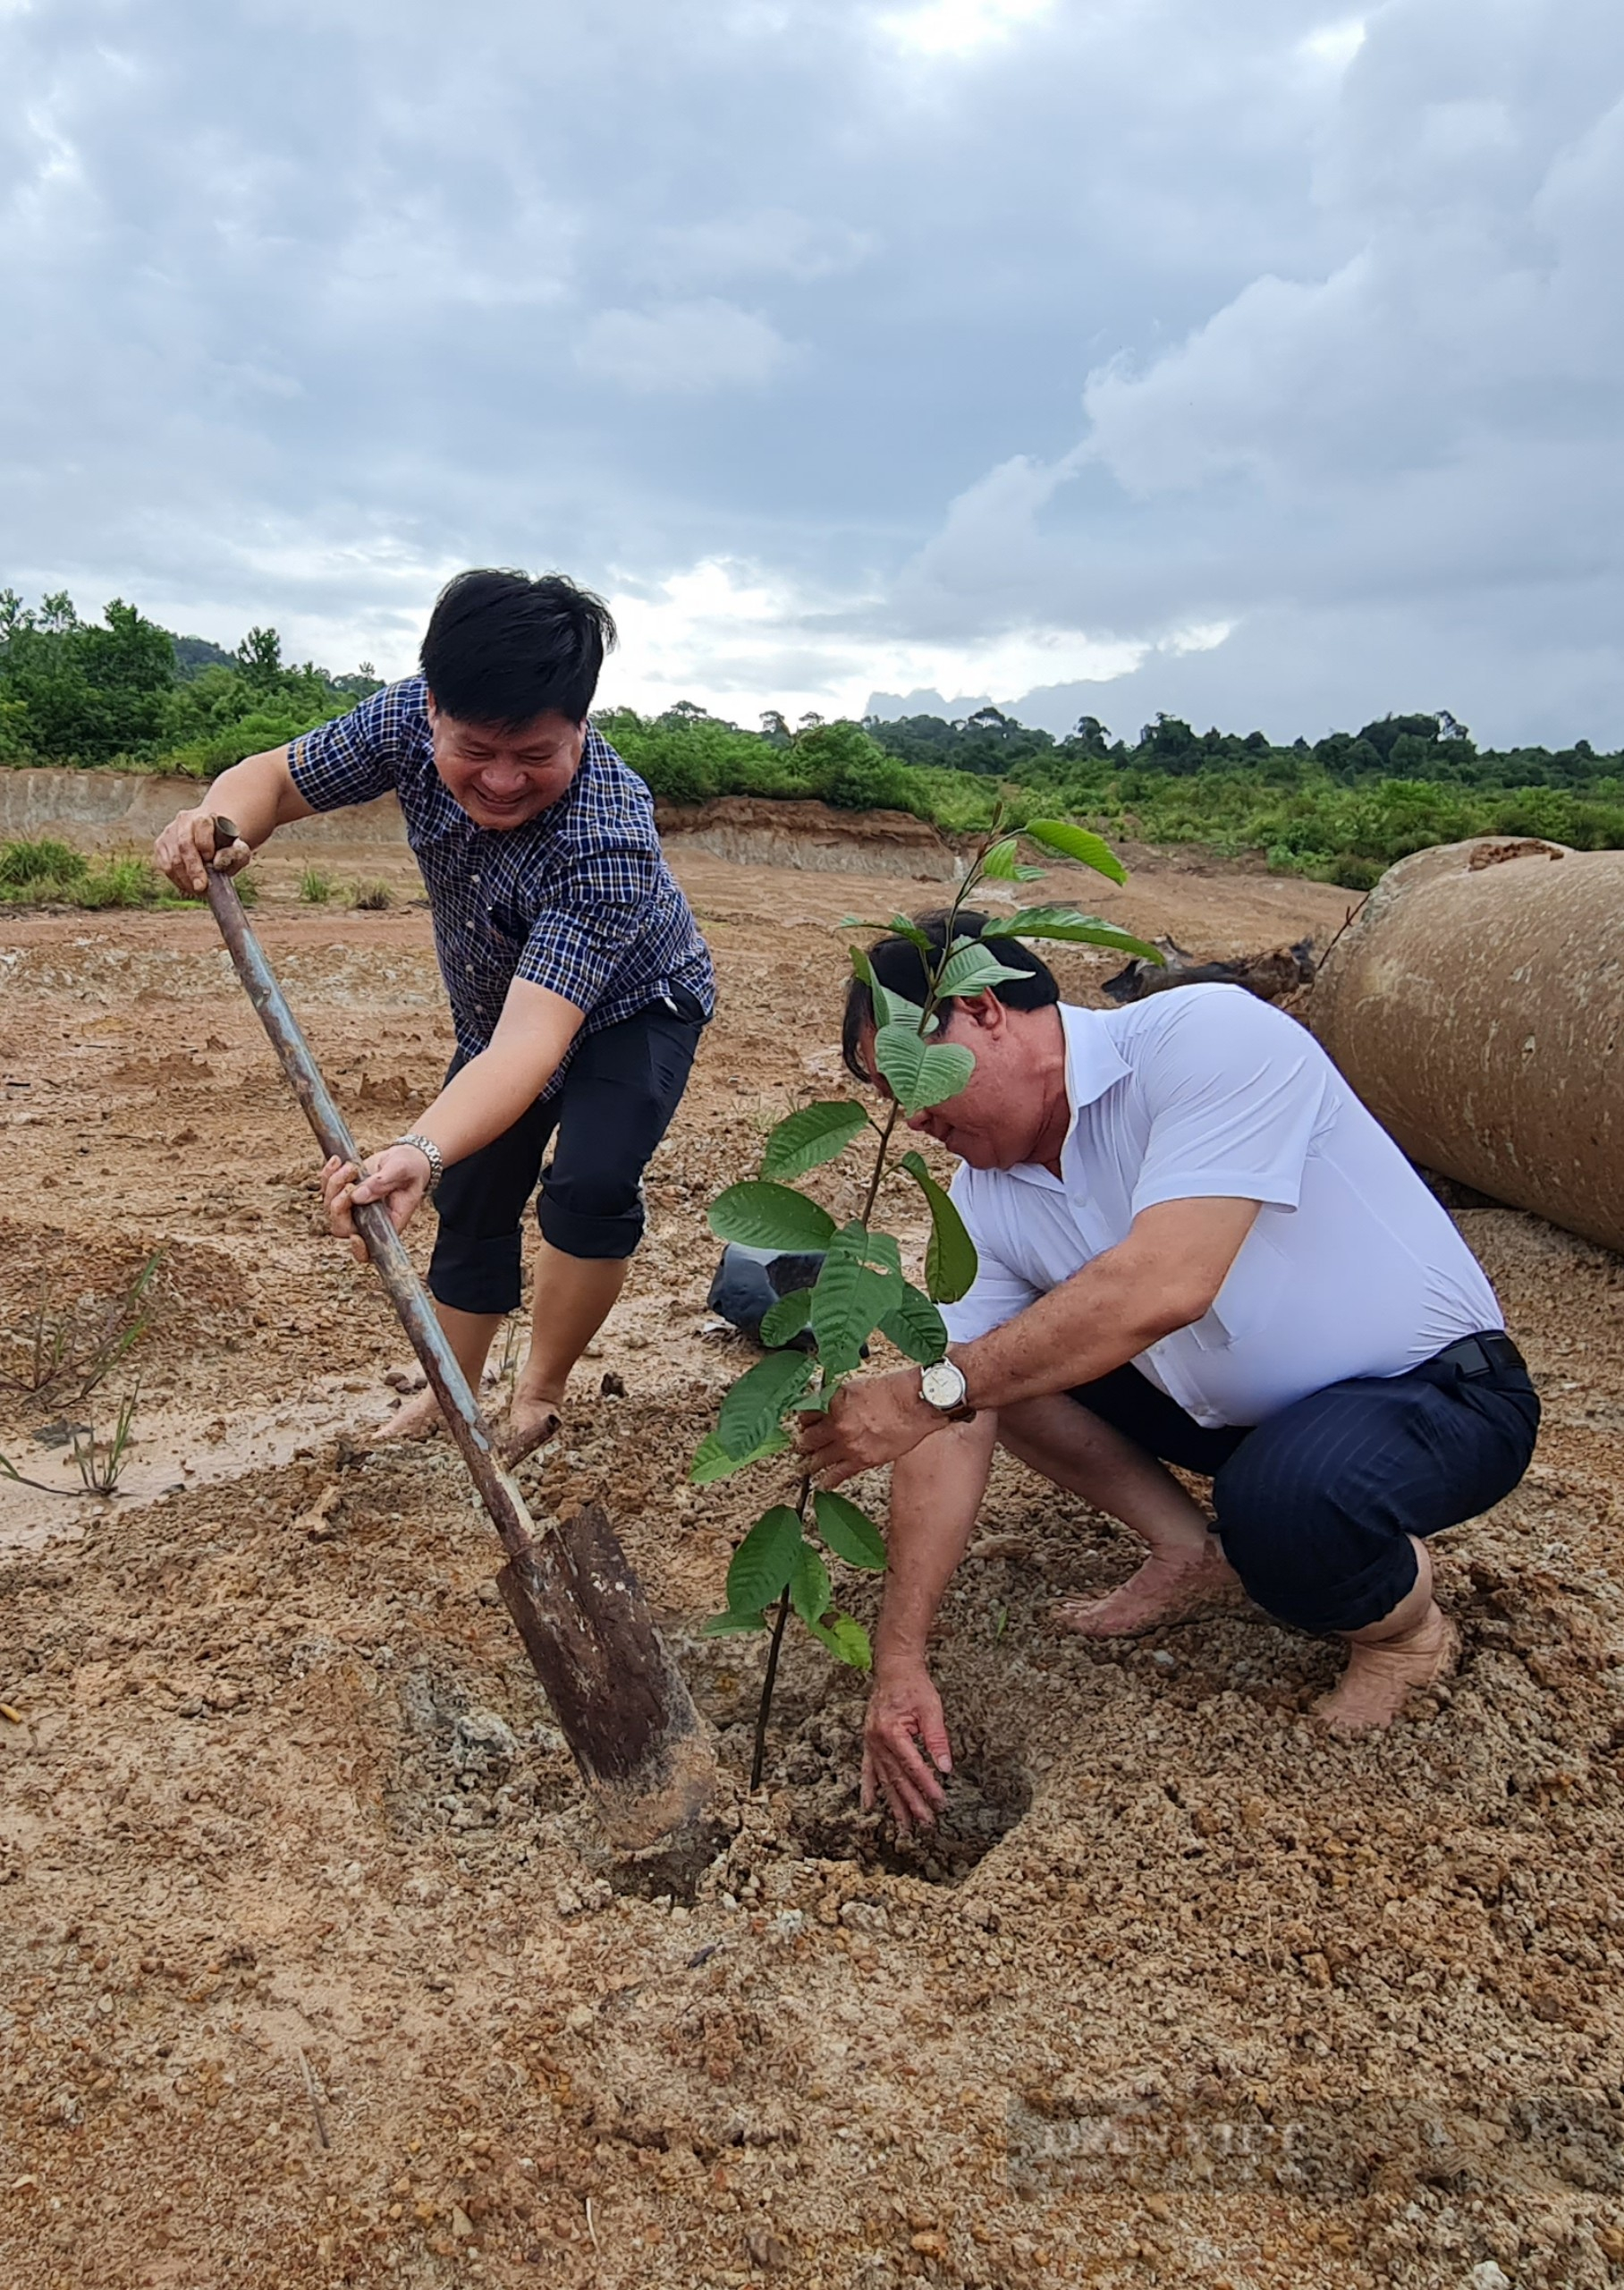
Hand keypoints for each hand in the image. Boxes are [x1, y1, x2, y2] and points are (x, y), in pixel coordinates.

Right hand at [153, 807, 250, 894]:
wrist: (213, 837)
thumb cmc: (227, 846)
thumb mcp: (240, 849)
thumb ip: (236, 854)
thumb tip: (217, 862)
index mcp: (205, 817)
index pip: (202, 826)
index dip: (205, 845)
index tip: (211, 861)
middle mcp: (184, 821)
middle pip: (184, 845)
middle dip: (193, 869)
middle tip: (201, 887)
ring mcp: (170, 833)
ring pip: (172, 859)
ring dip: (184, 878)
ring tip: (197, 890)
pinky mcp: (160, 845)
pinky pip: (164, 866)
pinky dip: (176, 879)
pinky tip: (187, 885)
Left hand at [321, 1146, 431, 1260]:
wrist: (406, 1158)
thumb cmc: (411, 1169)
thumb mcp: (403, 1171)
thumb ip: (383, 1182)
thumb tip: (358, 1195)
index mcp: (389, 1222)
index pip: (371, 1249)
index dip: (359, 1249)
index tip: (355, 1236)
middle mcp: (369, 1219)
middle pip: (342, 1227)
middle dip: (339, 1205)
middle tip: (350, 1184)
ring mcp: (354, 1207)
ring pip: (330, 1207)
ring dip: (334, 1185)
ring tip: (351, 1167)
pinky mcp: (345, 1192)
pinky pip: (326, 1189)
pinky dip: (328, 1174)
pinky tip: (338, 1161)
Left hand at [797, 1369, 933, 1487]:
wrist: (916, 1403)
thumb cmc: (893, 1391)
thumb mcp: (856, 1386)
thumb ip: (838, 1399)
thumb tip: (827, 1406)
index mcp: (833, 1402)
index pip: (805, 1415)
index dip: (804, 1421)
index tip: (805, 1424)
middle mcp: (837, 1424)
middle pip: (808, 1439)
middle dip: (804, 1443)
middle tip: (801, 1447)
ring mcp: (848, 1444)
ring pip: (818, 1459)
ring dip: (810, 1463)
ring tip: (805, 1467)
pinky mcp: (862, 1460)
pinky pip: (838, 1475)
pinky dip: (827, 1481)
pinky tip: (822, 1484)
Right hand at [863, 1661, 952, 1831]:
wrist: (893, 1669)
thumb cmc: (913, 1686)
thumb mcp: (931, 1709)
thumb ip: (937, 1739)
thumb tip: (945, 1767)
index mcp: (892, 1731)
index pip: (913, 1767)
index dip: (927, 1786)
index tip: (940, 1802)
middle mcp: (877, 1741)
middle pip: (897, 1779)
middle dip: (913, 1803)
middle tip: (926, 1823)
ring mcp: (870, 1743)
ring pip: (884, 1780)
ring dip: (895, 1803)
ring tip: (904, 1825)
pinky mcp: (869, 1743)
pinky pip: (868, 1770)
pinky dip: (869, 1788)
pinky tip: (869, 1805)